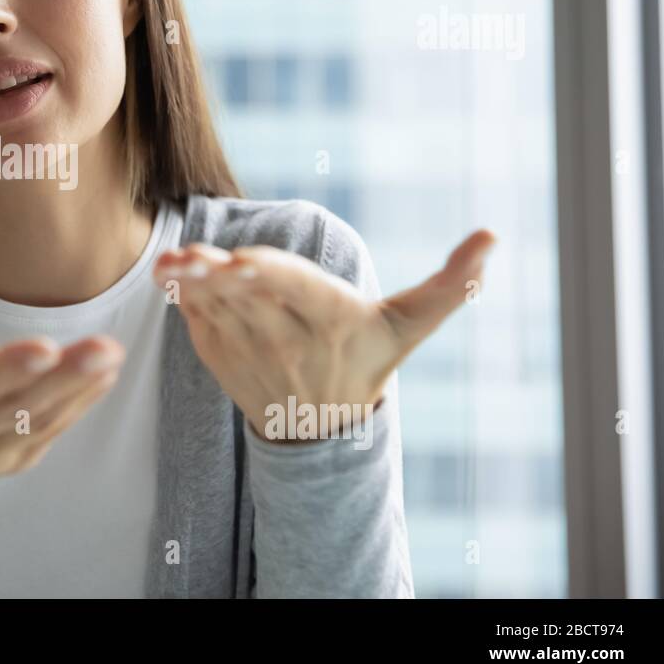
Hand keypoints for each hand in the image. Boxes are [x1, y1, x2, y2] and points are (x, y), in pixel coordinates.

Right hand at [0, 269, 123, 519]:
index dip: (4, 369)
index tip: (43, 347)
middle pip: (13, 406)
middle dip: (62, 378)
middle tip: (102, 349)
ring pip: (38, 422)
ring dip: (79, 390)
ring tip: (111, 357)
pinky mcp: (10, 461)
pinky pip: (48, 433)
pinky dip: (79, 406)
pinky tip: (105, 377)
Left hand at [152, 230, 496, 443]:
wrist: (320, 428)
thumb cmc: (366, 358)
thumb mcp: (409, 327)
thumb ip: (449, 284)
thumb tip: (494, 235)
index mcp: (331, 322)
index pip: (298, 291)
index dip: (271, 274)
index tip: (244, 259)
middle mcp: (288, 339)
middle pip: (250, 298)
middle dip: (219, 276)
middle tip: (193, 255)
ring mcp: (249, 351)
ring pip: (217, 308)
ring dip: (191, 284)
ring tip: (170, 262)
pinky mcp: (220, 356)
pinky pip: (199, 324)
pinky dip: (183, 299)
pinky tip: (170, 274)